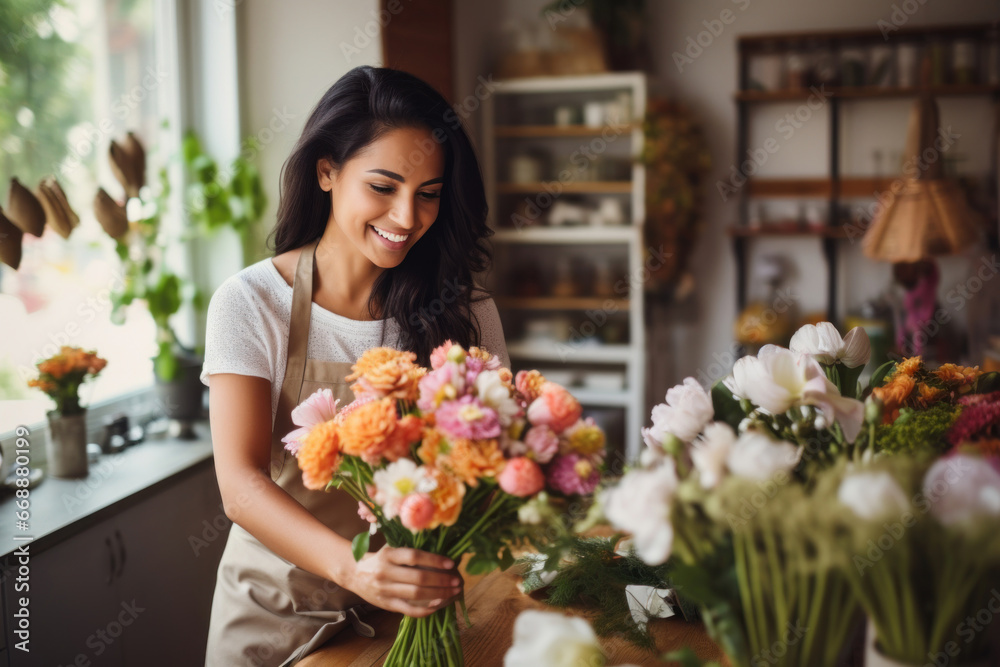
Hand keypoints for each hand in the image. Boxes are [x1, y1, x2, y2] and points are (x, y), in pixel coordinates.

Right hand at [347, 545, 462, 617]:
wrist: (354, 573)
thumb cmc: (379, 558)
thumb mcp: (390, 548)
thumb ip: (409, 549)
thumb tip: (439, 546)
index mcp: (388, 554)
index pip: (414, 556)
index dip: (434, 560)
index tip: (450, 563)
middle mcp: (385, 572)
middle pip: (418, 578)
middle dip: (441, 580)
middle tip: (457, 581)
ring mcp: (385, 590)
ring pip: (416, 595)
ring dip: (438, 594)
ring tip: (453, 592)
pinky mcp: (386, 604)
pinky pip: (409, 610)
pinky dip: (425, 610)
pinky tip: (438, 605)